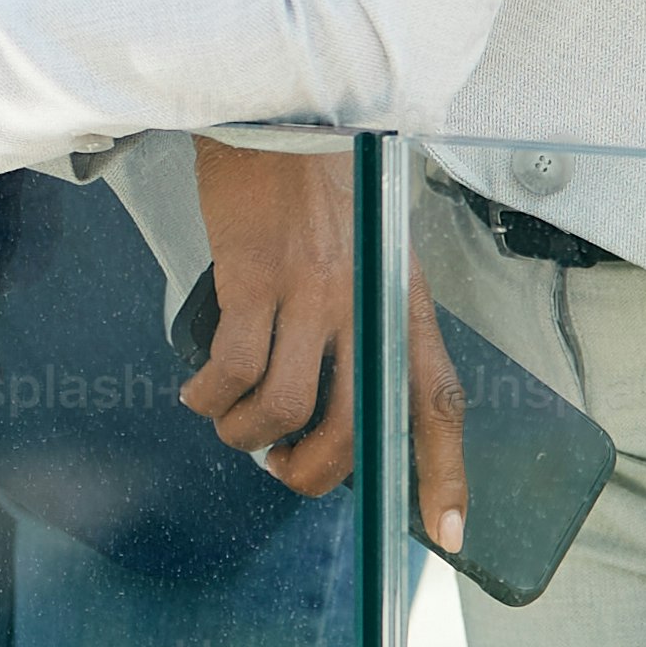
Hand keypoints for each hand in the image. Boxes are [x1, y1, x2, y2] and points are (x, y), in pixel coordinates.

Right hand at [182, 135, 468, 551]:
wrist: (278, 110)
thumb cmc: (319, 180)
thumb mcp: (370, 248)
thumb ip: (369, 313)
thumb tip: (341, 391)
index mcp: (404, 301)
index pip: (437, 401)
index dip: (445, 474)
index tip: (447, 536)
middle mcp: (368, 304)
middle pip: (354, 427)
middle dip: (312, 472)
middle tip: (281, 468)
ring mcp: (313, 292)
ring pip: (283, 407)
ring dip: (246, 433)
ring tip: (227, 422)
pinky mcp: (256, 278)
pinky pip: (231, 367)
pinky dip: (209, 395)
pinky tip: (198, 390)